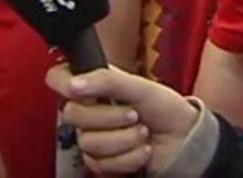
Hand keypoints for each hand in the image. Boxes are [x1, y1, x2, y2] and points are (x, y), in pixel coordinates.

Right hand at [47, 64, 198, 174]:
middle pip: (72, 115)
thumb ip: (106, 80)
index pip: (58, 78)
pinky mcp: (101, 162)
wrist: (184, 140)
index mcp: (94, 85)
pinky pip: (100, 163)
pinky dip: (128, 157)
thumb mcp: (139, 86)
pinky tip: (141, 150)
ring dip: (124, 139)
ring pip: (88, 142)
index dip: (64, 84)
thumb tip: (74, 84)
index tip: (82, 91)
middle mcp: (89, 110)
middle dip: (109, 117)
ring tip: (143, 132)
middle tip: (134, 114)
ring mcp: (93, 136)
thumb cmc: (165, 108)